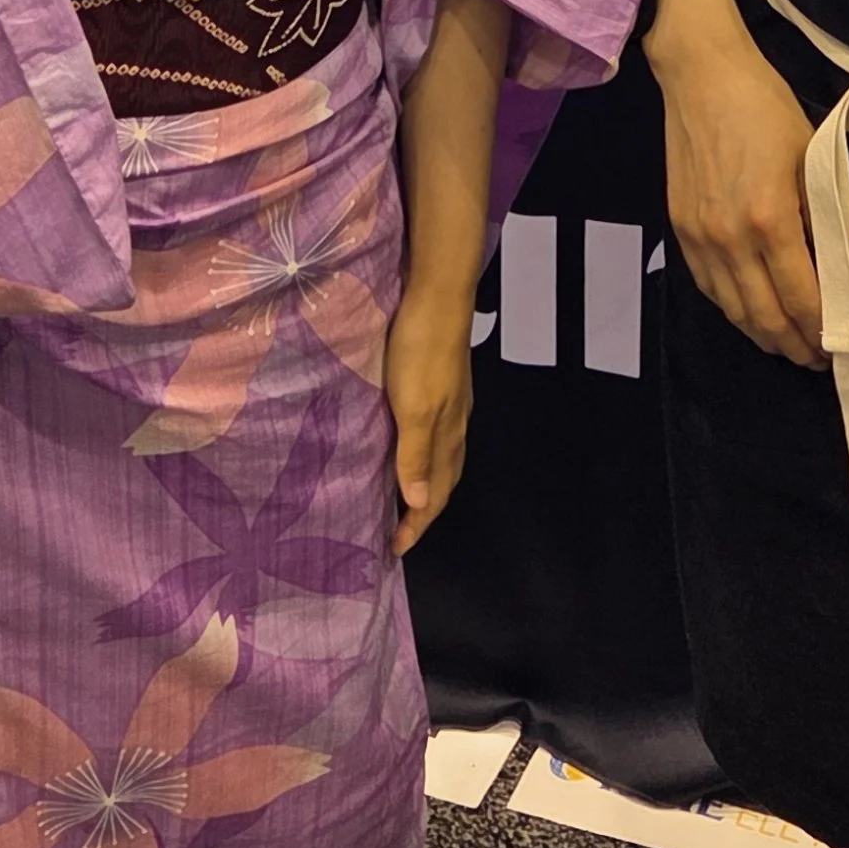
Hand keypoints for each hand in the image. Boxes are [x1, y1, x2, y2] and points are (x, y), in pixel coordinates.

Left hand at [385, 280, 476, 553]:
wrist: (438, 297)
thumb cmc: (421, 353)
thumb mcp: (414, 407)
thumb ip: (416, 454)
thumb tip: (419, 505)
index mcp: (447, 436)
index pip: (434, 495)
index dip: (417, 525)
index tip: (394, 550)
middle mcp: (454, 425)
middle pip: (442, 482)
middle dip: (423, 512)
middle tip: (397, 534)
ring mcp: (451, 404)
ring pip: (442, 459)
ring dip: (424, 486)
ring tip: (400, 501)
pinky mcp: (443, 386)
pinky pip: (436, 437)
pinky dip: (422, 456)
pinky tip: (405, 448)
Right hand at [644, 0, 825, 369]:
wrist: (701, 75)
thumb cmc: (764, 106)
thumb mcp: (809, 155)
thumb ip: (818, 212)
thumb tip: (832, 259)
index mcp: (769, 219)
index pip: (801, 296)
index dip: (823, 329)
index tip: (842, 347)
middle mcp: (730, 239)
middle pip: (764, 316)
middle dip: (794, 344)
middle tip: (818, 359)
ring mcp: (700, 237)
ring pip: (733, 309)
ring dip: (762, 334)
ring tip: (787, 345)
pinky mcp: (680, 228)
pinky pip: (708, 286)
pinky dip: (731, 309)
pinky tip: (749, 313)